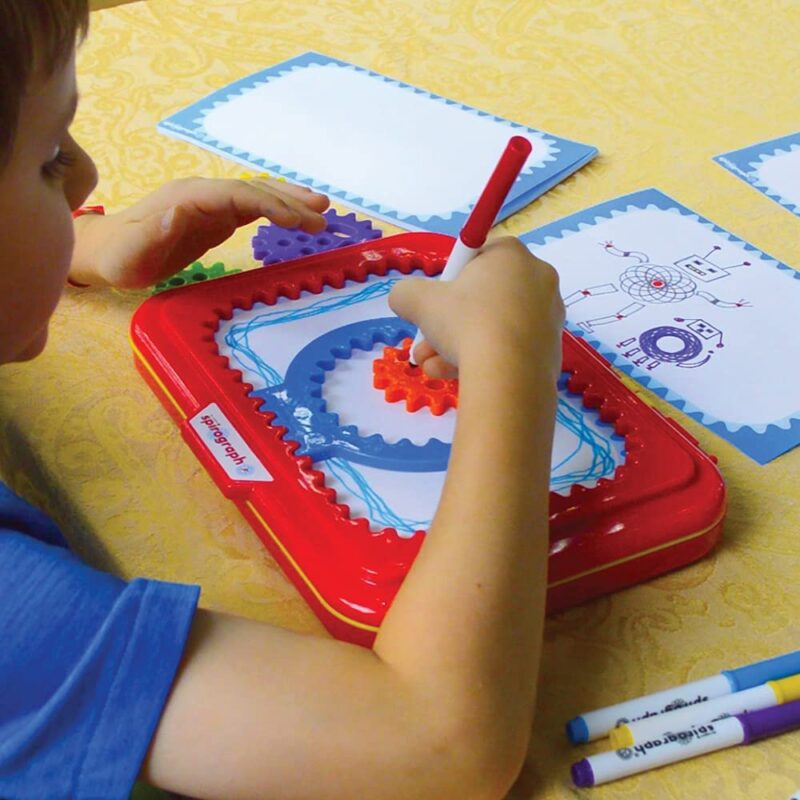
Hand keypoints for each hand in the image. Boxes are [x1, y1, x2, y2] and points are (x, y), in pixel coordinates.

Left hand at [68, 176, 329, 288]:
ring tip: (322, 208)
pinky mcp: (214, 218)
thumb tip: (182, 209)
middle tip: (324, 213)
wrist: (106, 252)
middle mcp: (204, 195)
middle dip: (290, 201)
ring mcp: (210, 205)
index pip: (238, 195)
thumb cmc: (121, 256)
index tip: (299, 220)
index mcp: (189, 198)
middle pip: (253, 190)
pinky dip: (276, 211)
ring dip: (289, 201)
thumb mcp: (134, 249)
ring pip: (256, 196)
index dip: (270, 204)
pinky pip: (251, 209)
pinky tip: (295, 217)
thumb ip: (157, 229)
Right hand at [389, 237, 563, 379]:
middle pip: (483, 297)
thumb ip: (405, 293)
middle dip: (447, 323)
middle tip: (425, 344)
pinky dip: (484, 359)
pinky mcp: (551, 349)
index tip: (436, 303)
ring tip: (432, 367)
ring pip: (493, 327)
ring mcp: (549, 316)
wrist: (510, 376)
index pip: (476, 257)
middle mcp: (538, 278)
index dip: (450, 281)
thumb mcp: (419, 301)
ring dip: (457, 346)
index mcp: (511, 254)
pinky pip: (510, 348)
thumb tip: (403, 299)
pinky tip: (457, 376)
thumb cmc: (467, 323)